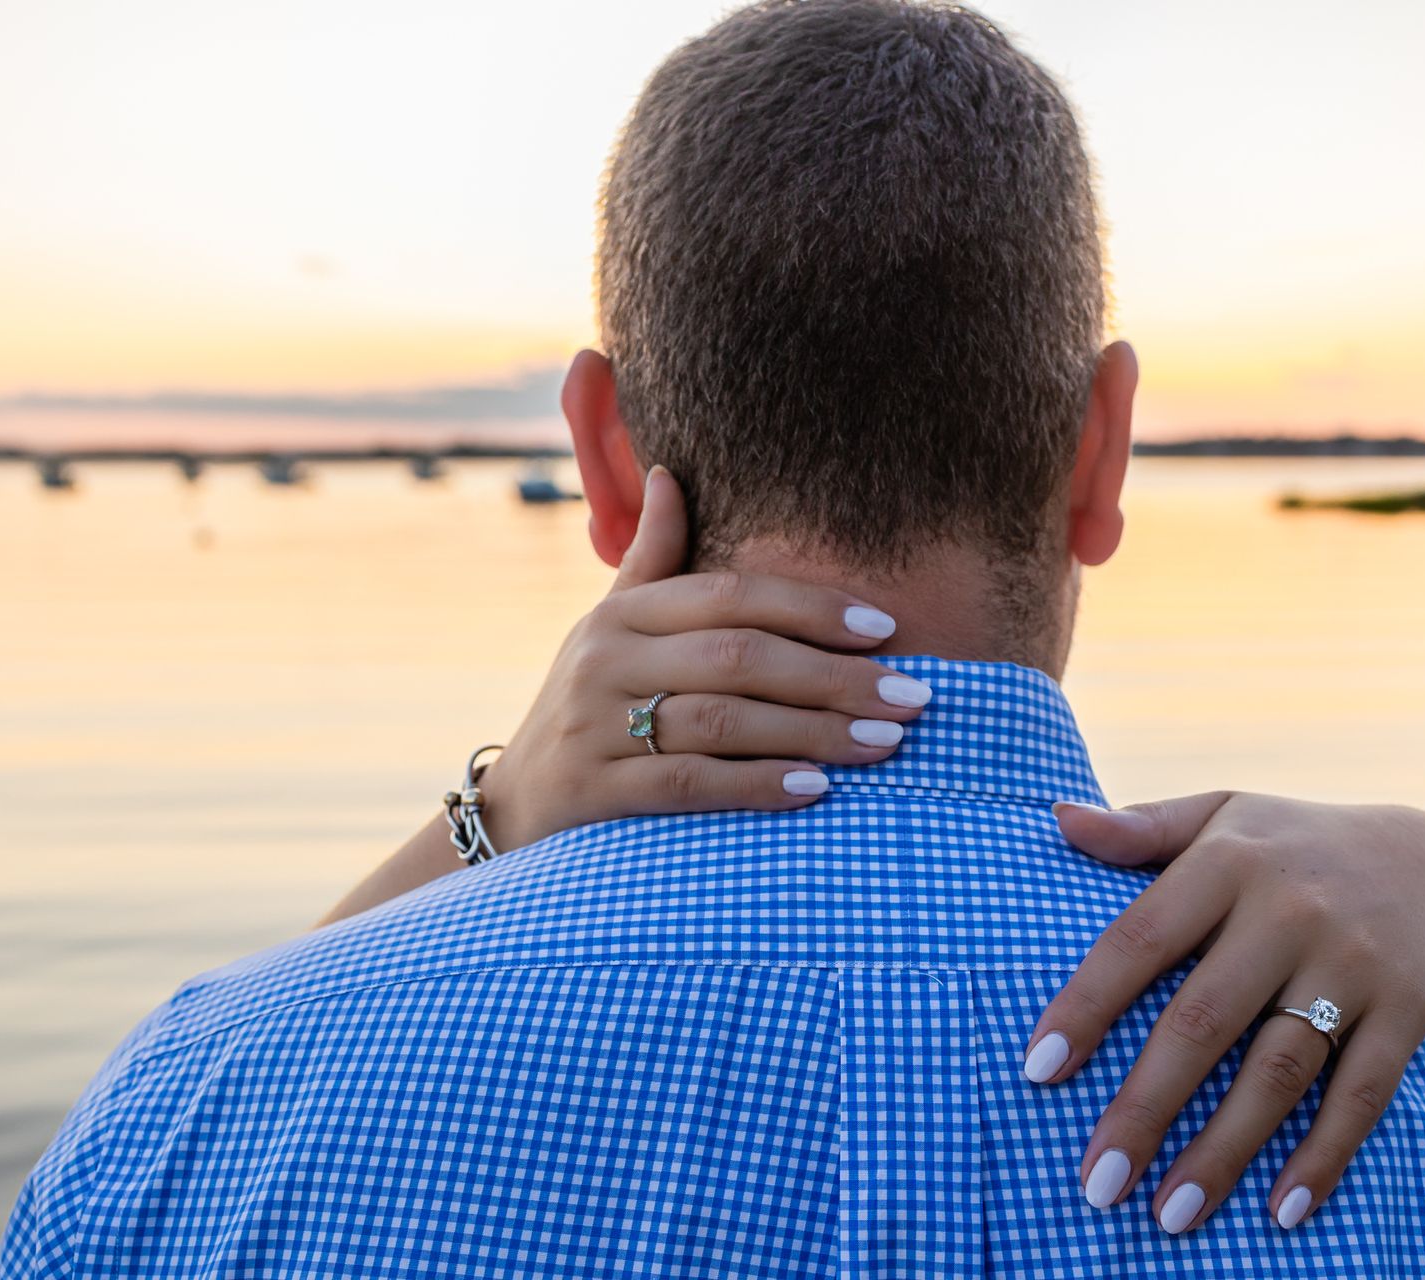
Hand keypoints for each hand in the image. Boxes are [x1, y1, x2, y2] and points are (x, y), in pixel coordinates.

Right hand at [473, 465, 932, 851]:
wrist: (511, 807)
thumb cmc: (587, 707)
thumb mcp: (611, 628)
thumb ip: (652, 560)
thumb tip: (671, 474)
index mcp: (621, 614)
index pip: (729, 596)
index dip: (811, 608)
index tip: (885, 628)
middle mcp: (604, 660)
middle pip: (738, 657)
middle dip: (835, 676)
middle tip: (912, 697)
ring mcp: (594, 726)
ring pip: (722, 721)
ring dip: (814, 733)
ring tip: (885, 743)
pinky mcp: (593, 791)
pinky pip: (689, 784)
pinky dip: (757, 785)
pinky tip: (816, 790)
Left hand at [1022, 792, 1424, 1233]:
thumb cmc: (1292, 846)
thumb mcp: (1220, 815)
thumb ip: (1140, 828)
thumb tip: (1060, 821)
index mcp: (1226, 863)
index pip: (1140, 940)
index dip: (1087, 1006)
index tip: (1037, 1071)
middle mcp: (1288, 913)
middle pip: (1204, 1021)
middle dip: (1146, 1108)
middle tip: (1096, 1182)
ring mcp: (1352, 965)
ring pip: (1278, 1072)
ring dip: (1224, 1150)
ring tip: (1171, 1215)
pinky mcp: (1406, 1011)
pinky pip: (1363, 1094)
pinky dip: (1324, 1157)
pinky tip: (1282, 1212)